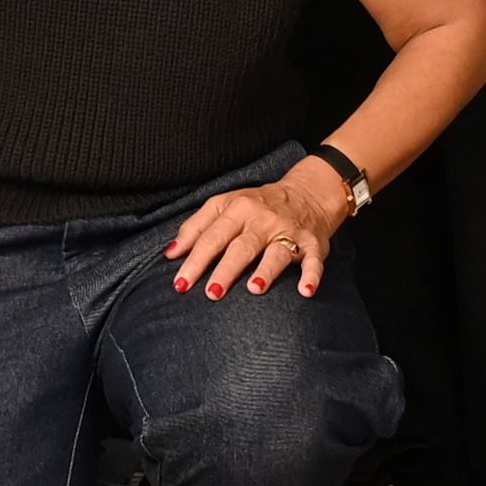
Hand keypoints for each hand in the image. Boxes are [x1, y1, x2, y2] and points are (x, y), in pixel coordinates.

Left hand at [167, 161, 350, 299]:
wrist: (309, 193)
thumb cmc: (258, 204)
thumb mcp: (225, 205)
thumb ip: (196, 227)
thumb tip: (171, 253)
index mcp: (239, 208)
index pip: (213, 236)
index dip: (196, 259)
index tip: (181, 283)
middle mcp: (264, 220)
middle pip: (242, 246)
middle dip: (226, 269)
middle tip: (212, 293)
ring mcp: (290, 232)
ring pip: (277, 252)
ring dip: (267, 270)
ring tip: (255, 288)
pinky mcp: (314, 244)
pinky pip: (314, 260)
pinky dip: (312, 275)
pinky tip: (305, 291)